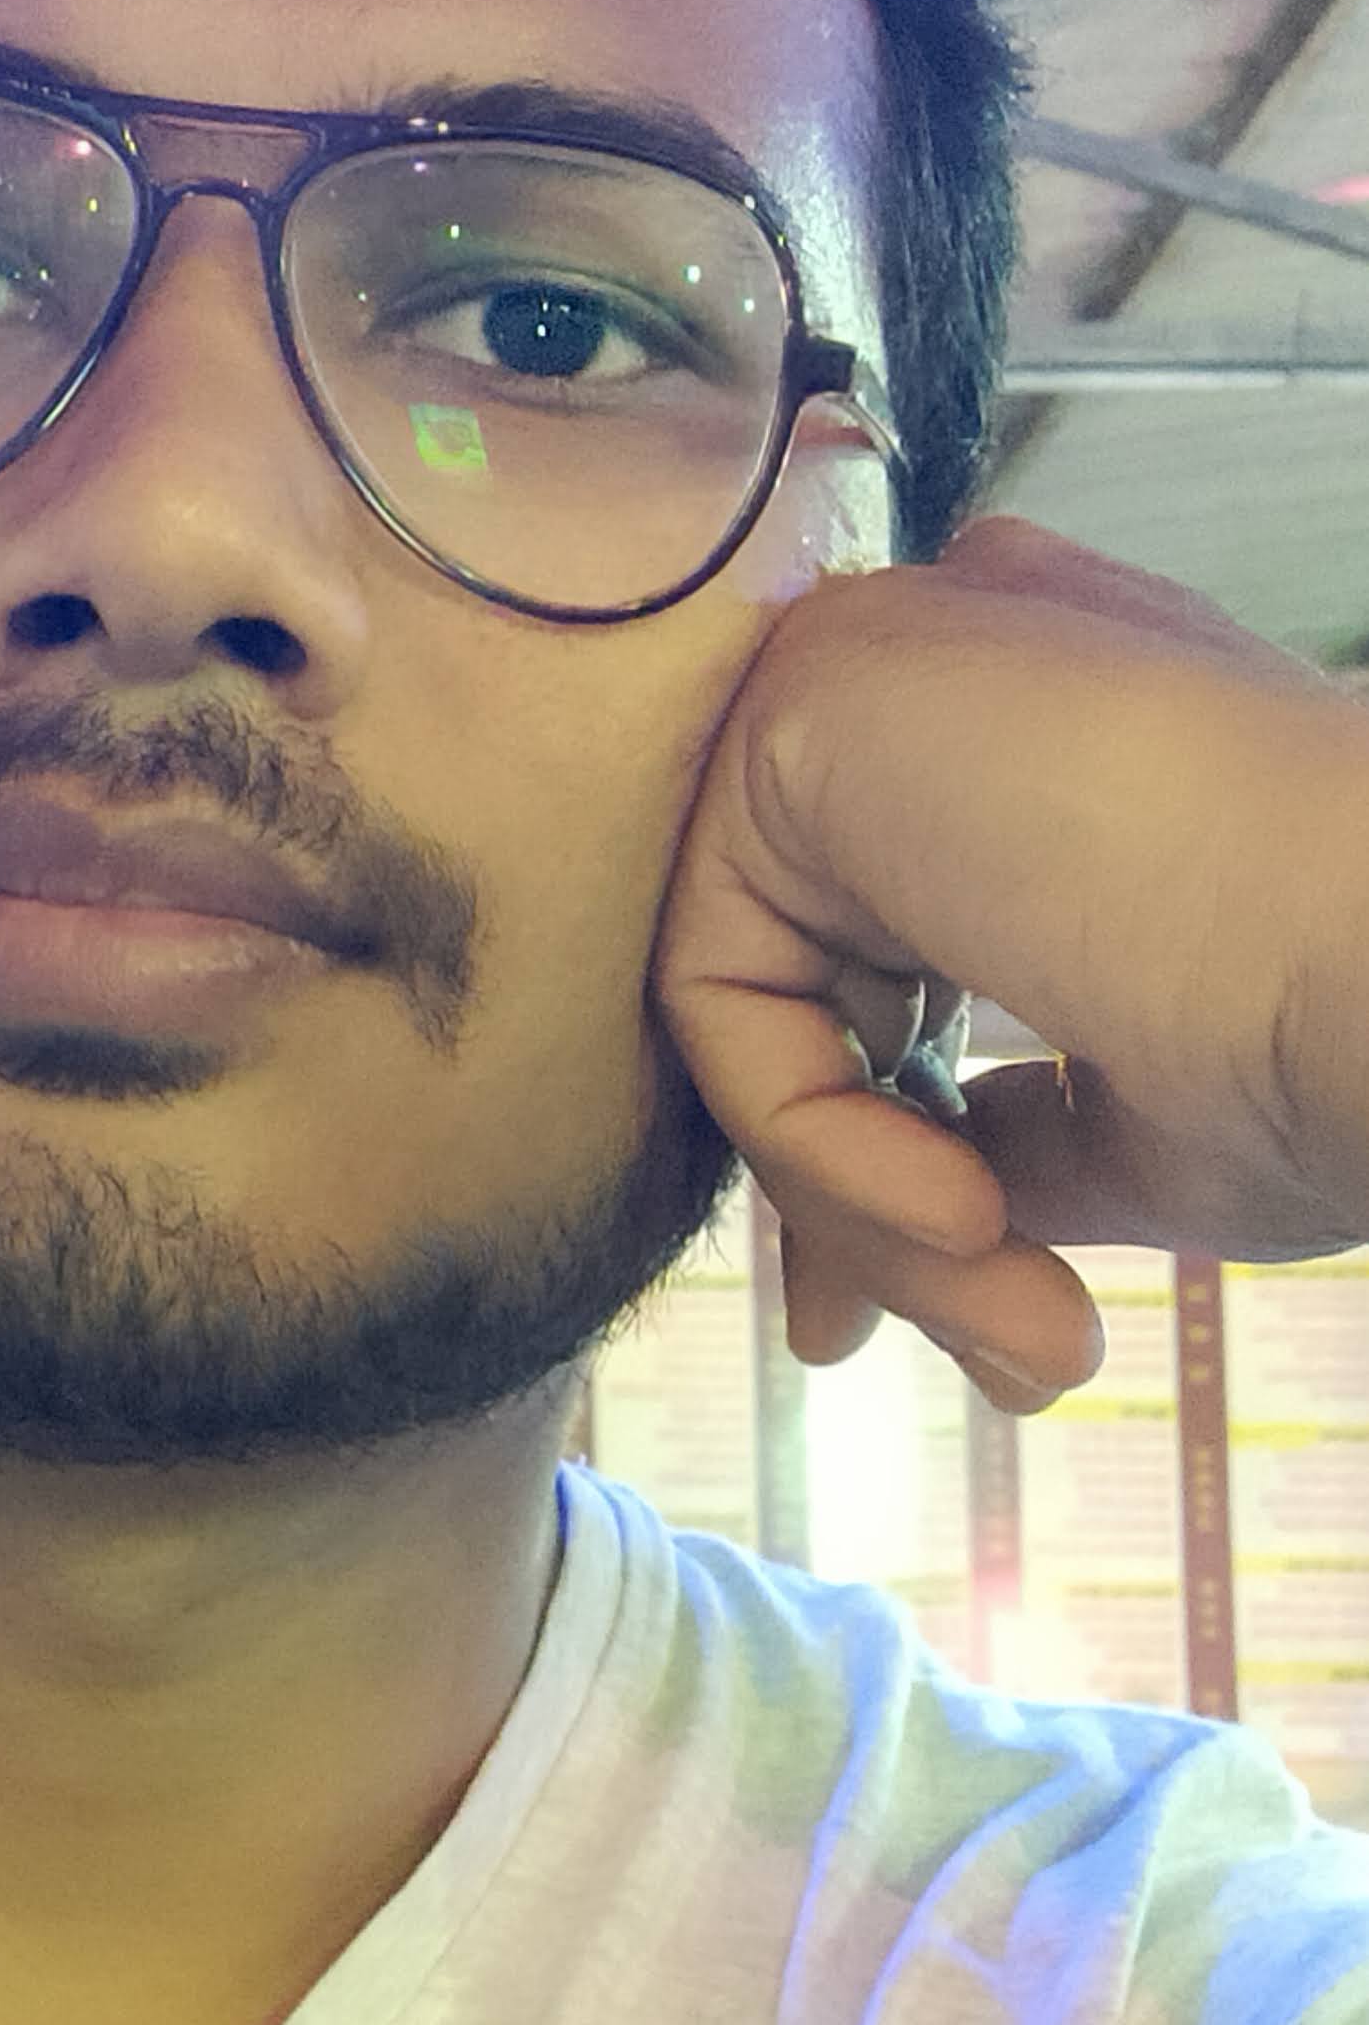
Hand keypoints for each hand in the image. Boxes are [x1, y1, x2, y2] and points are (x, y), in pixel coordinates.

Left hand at [652, 511, 1368, 1409]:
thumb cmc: (1334, 1038)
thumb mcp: (1144, 1110)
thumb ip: (1003, 1125)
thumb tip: (931, 1197)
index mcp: (1051, 735)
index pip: (893, 944)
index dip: (901, 1137)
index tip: (986, 1289)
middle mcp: (954, 676)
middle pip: (805, 983)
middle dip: (865, 1204)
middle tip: (1004, 1352)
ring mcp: (877, 672)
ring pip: (755, 1005)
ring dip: (868, 1207)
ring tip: (1022, 1309)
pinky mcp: (808, 702)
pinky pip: (717, 987)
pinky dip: (817, 1142)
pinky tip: (969, 1208)